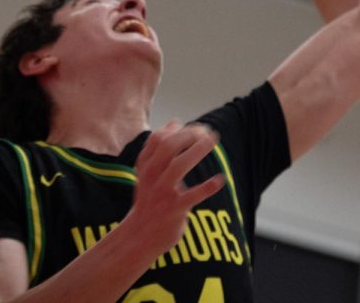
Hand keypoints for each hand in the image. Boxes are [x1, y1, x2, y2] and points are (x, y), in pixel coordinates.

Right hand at [127, 121, 223, 260]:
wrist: (139, 237)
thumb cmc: (148, 199)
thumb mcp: (148, 172)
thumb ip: (159, 147)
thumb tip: (174, 122)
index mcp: (145, 166)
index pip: (157, 138)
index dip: (176, 128)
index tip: (193, 127)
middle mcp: (151, 177)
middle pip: (166, 147)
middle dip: (187, 134)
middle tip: (207, 131)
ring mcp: (162, 193)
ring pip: (177, 167)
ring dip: (196, 151)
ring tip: (212, 141)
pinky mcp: (174, 210)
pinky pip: (191, 197)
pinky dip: (206, 187)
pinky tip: (220, 179)